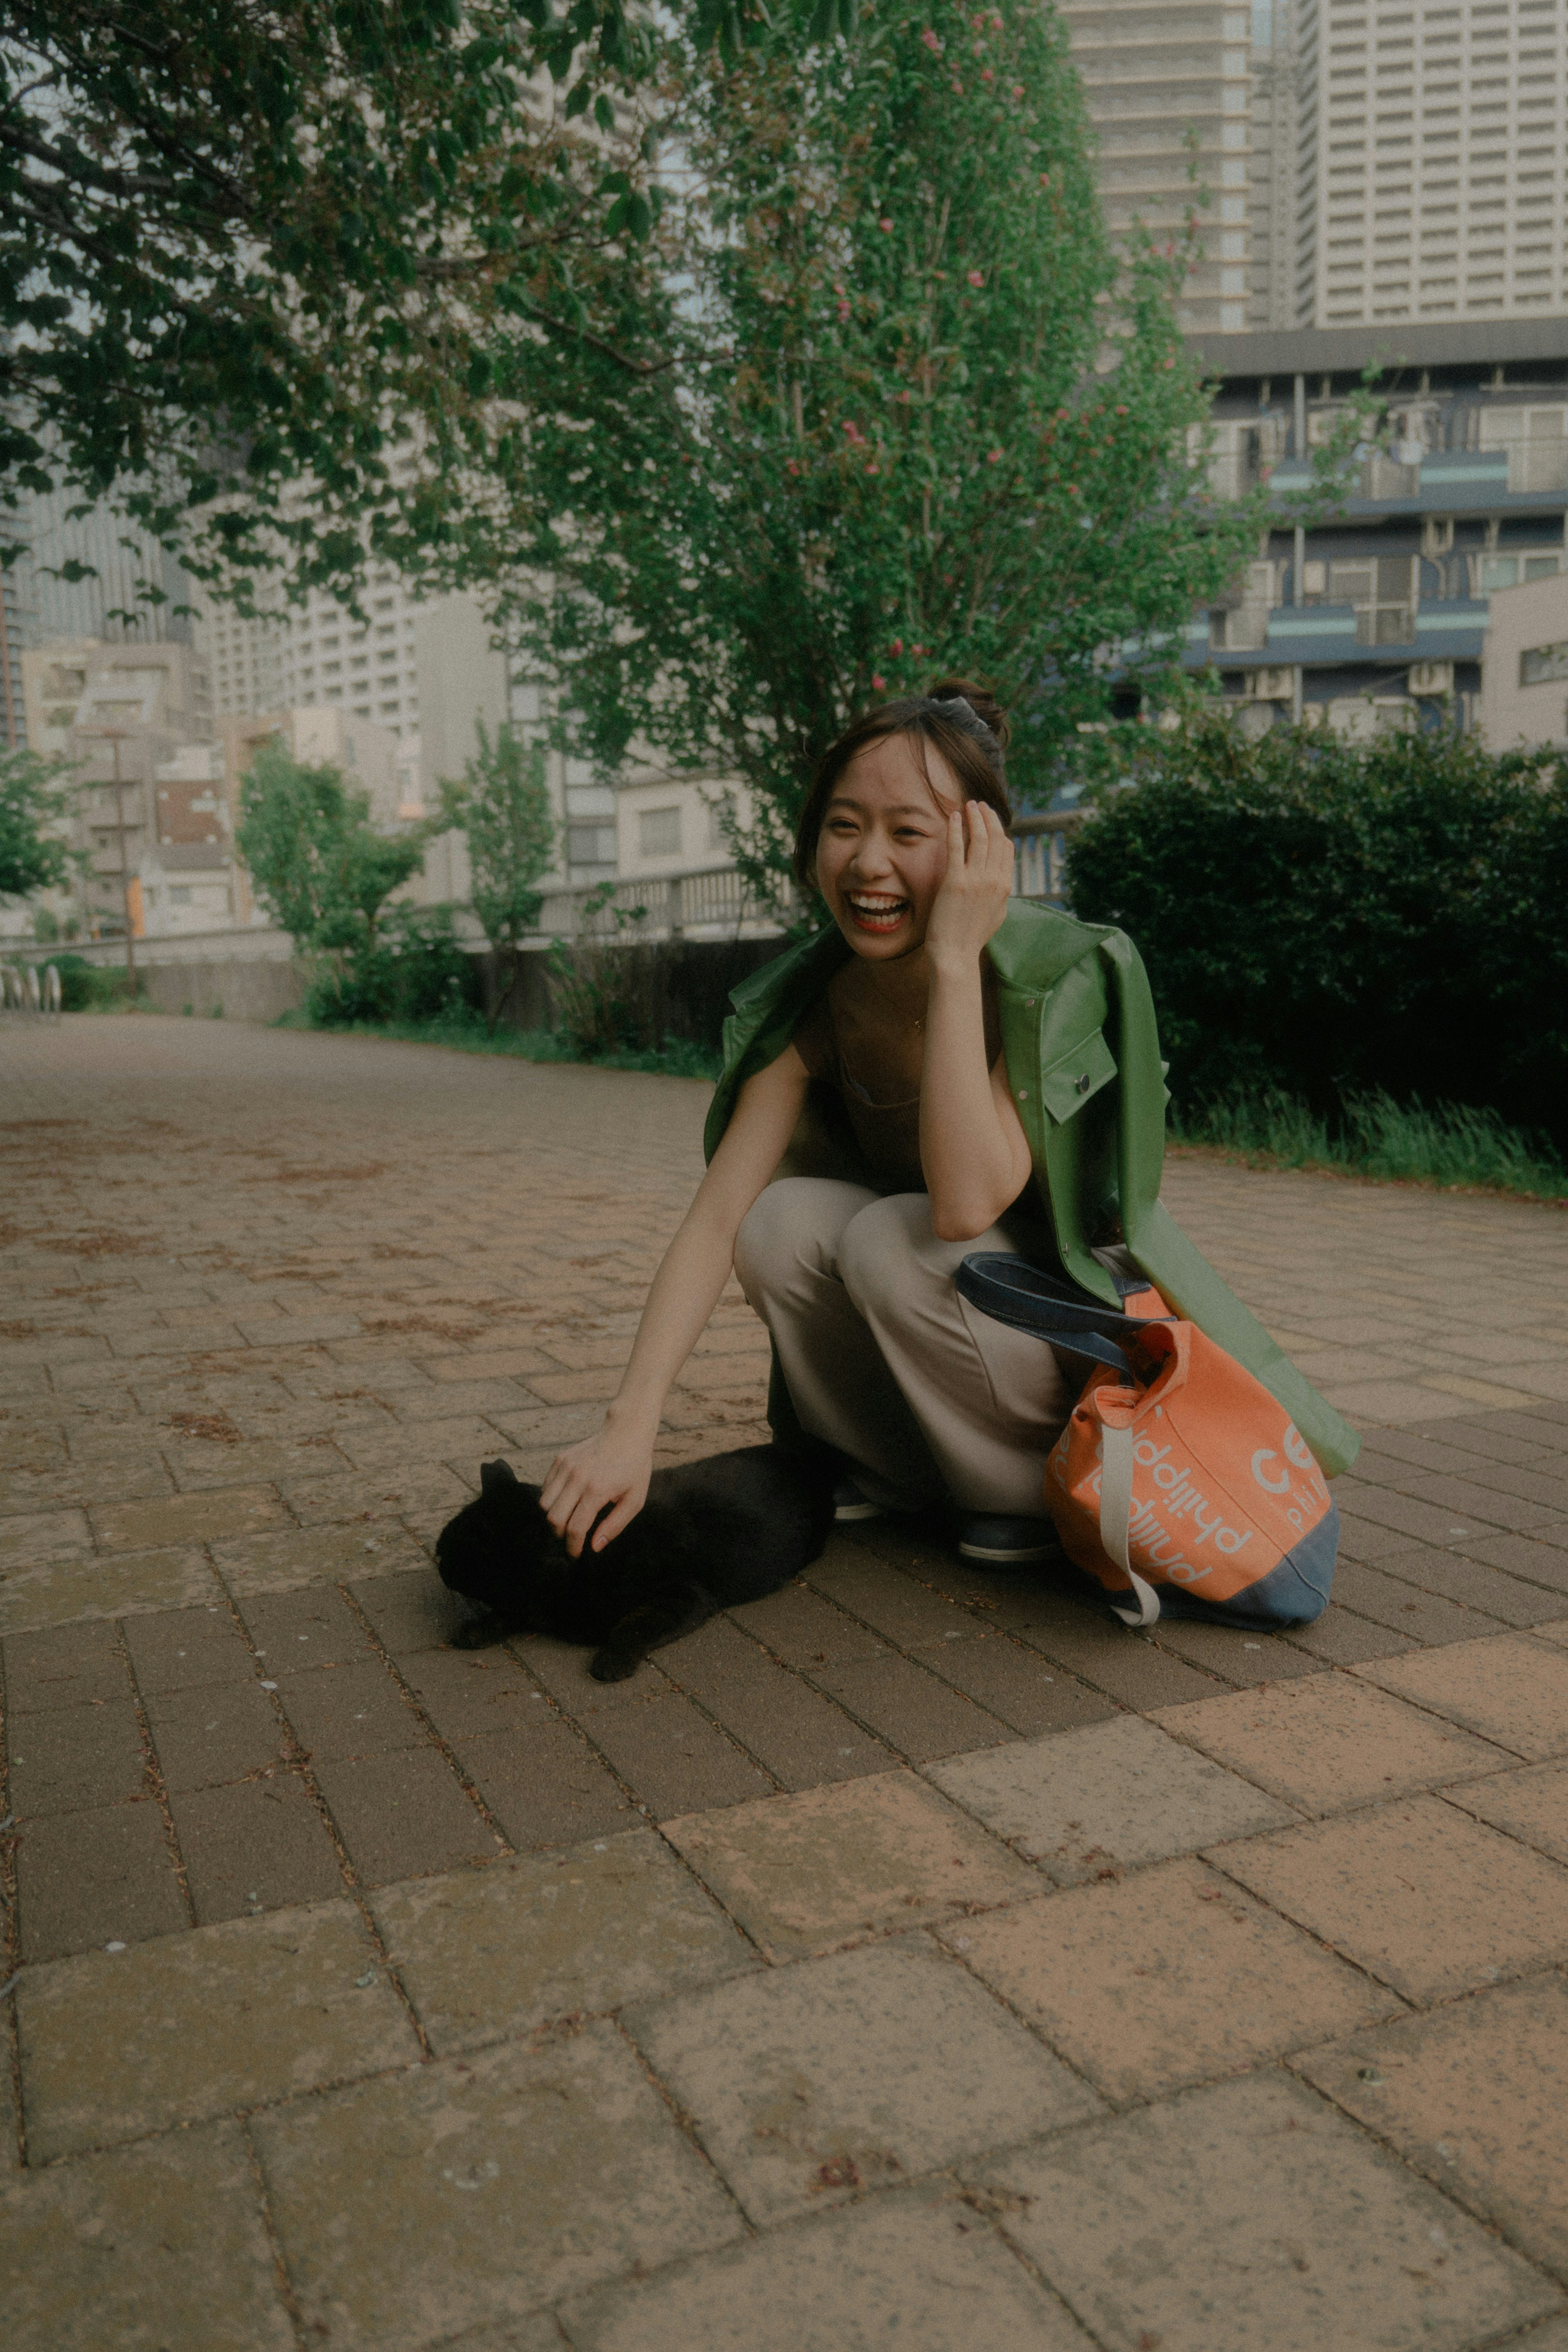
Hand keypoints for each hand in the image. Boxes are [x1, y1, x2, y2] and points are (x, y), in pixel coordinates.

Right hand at [540, 1418, 653, 1558]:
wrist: (626, 1432)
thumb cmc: (634, 1468)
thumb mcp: (635, 1500)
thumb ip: (615, 1525)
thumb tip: (594, 1547)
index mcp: (597, 1490)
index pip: (575, 1529)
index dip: (573, 1547)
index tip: (575, 1555)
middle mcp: (577, 1478)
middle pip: (553, 1519)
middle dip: (560, 1535)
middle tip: (571, 1539)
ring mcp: (566, 1467)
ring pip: (544, 1504)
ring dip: (553, 1518)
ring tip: (568, 1520)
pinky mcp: (560, 1459)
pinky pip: (545, 1487)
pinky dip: (551, 1500)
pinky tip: (567, 1501)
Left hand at [923, 800, 1014, 972]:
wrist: (956, 954)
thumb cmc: (971, 938)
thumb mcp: (995, 915)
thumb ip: (999, 894)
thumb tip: (1001, 882)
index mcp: (1005, 887)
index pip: (1006, 850)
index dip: (999, 830)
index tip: (990, 819)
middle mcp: (994, 880)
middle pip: (996, 839)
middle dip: (989, 818)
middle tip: (980, 805)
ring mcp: (976, 880)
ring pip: (980, 839)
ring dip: (975, 818)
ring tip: (969, 805)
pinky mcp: (955, 882)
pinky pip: (957, 847)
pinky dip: (956, 829)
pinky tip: (953, 816)